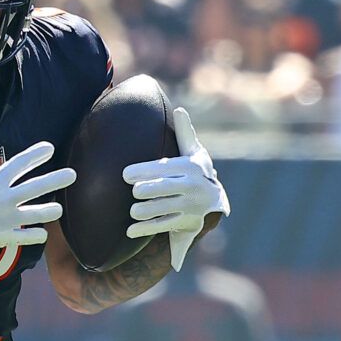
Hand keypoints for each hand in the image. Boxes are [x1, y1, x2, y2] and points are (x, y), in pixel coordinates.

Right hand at [0, 141, 73, 260]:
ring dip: (48, 211)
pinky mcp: (3, 236)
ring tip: (60, 210)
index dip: (35, 155)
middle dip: (55, 180)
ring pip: (34, 214)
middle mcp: (5, 199)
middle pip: (35, 187)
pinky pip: (22, 237)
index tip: (50, 148)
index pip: (19, 164)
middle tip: (73, 174)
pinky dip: (33, 237)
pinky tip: (44, 236)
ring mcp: (6, 219)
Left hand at [124, 108, 227, 270]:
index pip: (166, 168)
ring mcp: (188, 206)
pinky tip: (130, 230)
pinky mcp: (184, 223)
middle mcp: (191, 187)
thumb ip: (185, 133)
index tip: (126, 174)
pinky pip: (163, 226)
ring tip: (133, 211)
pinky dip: (146, 229)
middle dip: (150, 190)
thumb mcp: (195, 152)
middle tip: (134, 192)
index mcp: (190, 168)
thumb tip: (180, 109)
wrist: (214, 200)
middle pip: (167, 189)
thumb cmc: (198, 171)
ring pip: (165, 209)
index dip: (146, 171)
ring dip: (148, 211)